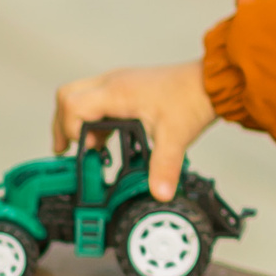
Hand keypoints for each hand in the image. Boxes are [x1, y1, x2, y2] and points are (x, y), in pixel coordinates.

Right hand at [52, 62, 217, 197]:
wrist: (212, 82)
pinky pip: (98, 100)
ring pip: (81, 96)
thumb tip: (158, 193)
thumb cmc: (192, 98)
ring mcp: (119, 84)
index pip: (73, 106)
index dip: (72, 131)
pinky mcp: (128, 88)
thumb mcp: (175, 137)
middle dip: (63, 124)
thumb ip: (163, 167)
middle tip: (65, 150)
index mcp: (117, 92)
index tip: (86, 151)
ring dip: (77, 122)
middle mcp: (113, 83)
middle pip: (68, 97)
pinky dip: (94, 120)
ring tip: (85, 150)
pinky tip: (105, 140)